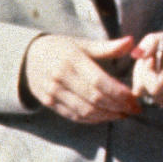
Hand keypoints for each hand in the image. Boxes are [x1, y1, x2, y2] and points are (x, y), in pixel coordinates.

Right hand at [22, 34, 140, 122]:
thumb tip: (131, 42)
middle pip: (94, 98)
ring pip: (85, 110)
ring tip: (123, 114)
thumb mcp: (81, 43)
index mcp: (71, 59)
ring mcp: (52, 91)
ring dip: (107, 116)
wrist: (27, 56)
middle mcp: (60, 76)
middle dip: (118, 106)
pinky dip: (93, 119)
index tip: (135, 99)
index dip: (119, 94)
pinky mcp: (48, 103)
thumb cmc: (60, 48)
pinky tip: (106, 116)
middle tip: (134, 109)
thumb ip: (107, 47)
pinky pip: (74, 115)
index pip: (99, 82)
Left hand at [132, 31, 162, 109]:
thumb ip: (153, 41)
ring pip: (142, 89)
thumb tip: (134, 54)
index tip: (152, 58)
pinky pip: (145, 92)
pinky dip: (146, 79)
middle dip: (142, 70)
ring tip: (156, 62)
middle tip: (151, 56)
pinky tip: (157, 71)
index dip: (147, 72)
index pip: (155, 87)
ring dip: (143, 73)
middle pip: (145, 88)